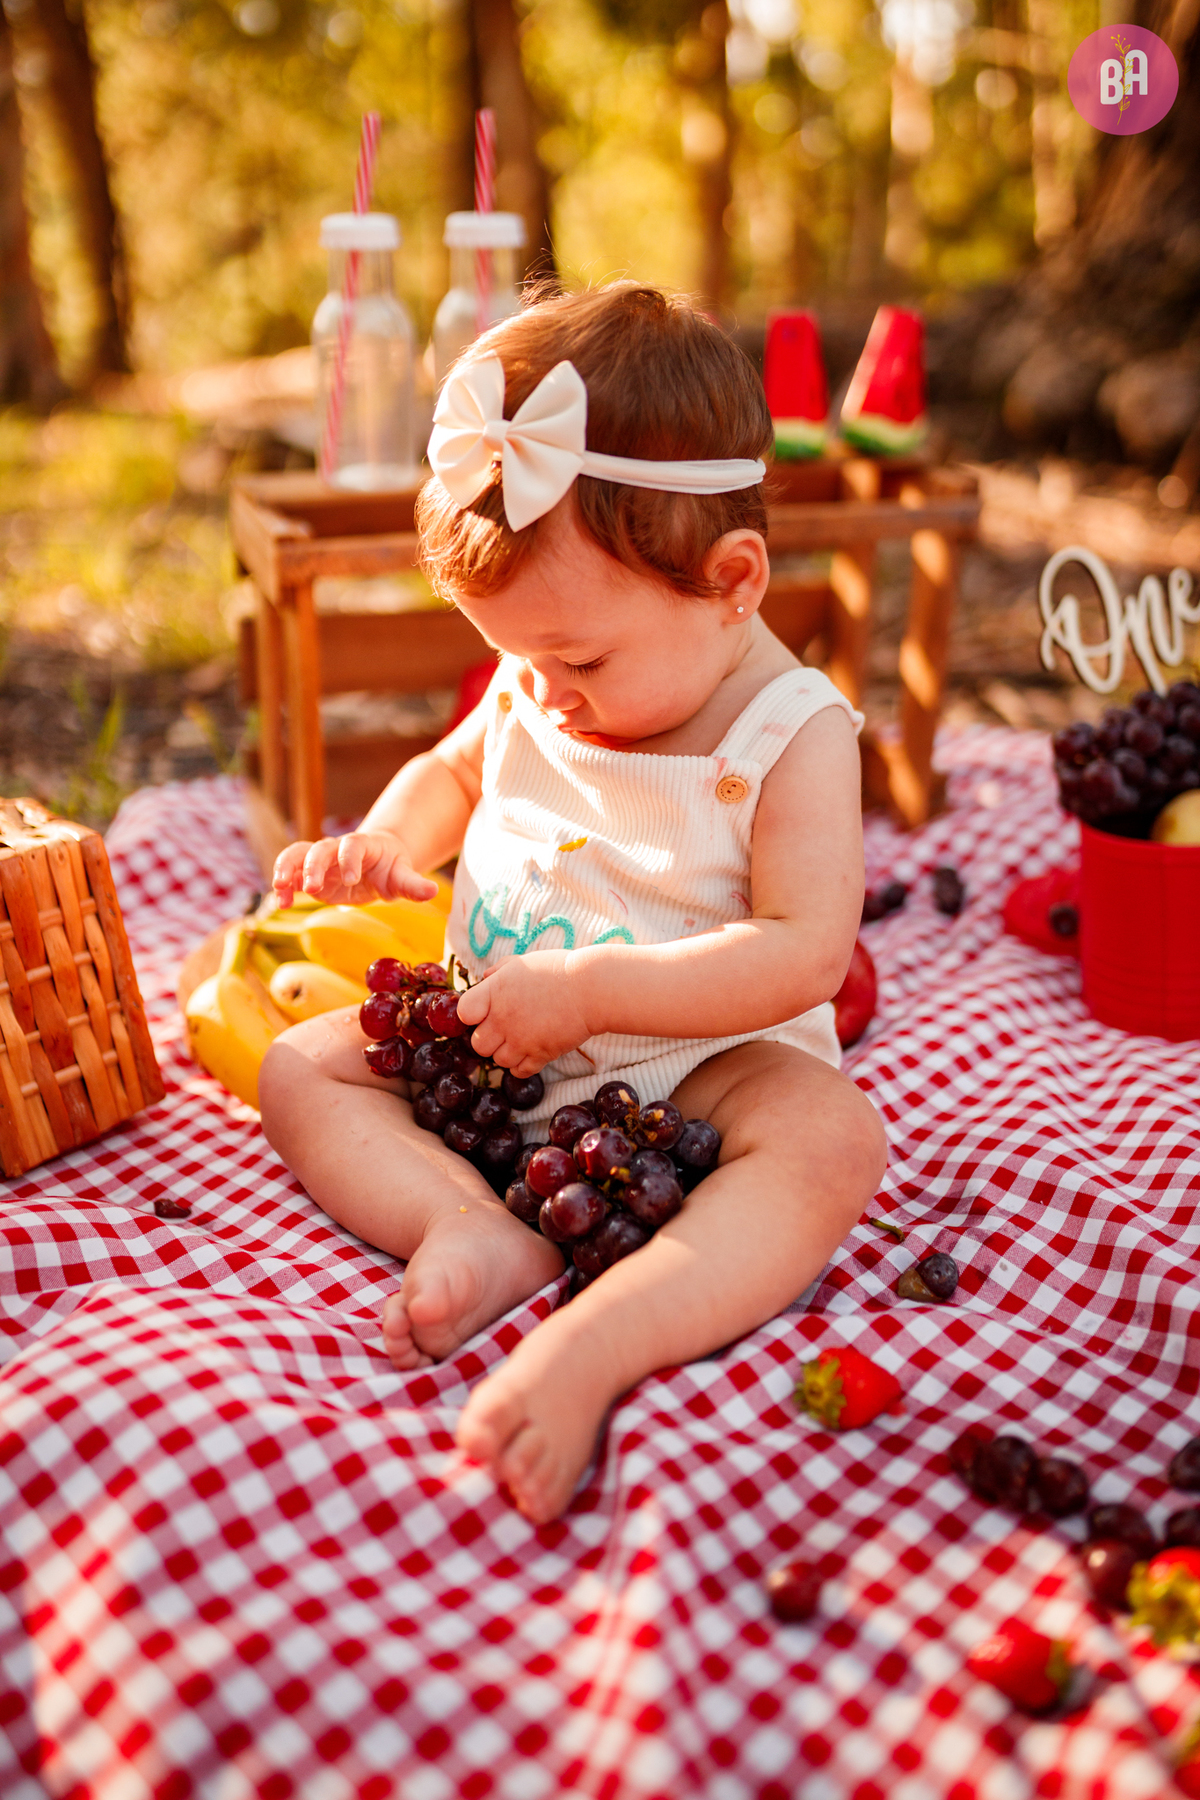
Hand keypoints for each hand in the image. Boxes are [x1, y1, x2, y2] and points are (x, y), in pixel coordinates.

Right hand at [272, 830, 438, 908]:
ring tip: (279, 889)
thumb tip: (433, 891)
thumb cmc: (391, 868)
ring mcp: (320, 860)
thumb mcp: (403, 876)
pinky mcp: (308, 874)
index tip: (351, 879)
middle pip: (320, 848)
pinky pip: (290, 873)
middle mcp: (336, 849)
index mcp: (362, 845)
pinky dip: (283, 886)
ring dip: (286, 869)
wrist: (375, 862)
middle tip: (311, 887)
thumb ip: (413, 884)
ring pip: (297, 854)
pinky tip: (280, 902)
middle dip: (313, 866)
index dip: (350, 860)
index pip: (352, 846)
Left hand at [455, 951, 594, 1075]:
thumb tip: (483, 978)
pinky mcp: (540, 1055)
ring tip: (523, 1038)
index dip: (471, 1015)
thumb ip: (499, 970)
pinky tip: (532, 1050)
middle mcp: (503, 1018)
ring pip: (498, 1061)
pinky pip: (519, 1072)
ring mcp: (520, 1039)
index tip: (483, 1012)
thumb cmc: (559, 970)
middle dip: (488, 1039)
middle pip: (478, 1044)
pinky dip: (523, 1065)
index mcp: (495, 991)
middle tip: (504, 1029)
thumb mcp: (524, 962)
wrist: (592, 988)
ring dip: (507, 1053)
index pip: (464, 1012)